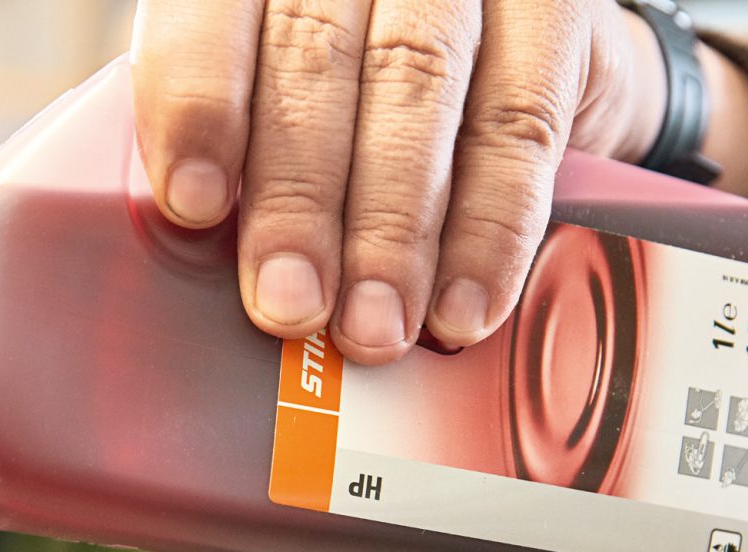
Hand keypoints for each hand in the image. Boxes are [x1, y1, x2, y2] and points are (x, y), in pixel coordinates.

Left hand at [130, 0, 666, 362]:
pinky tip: (463, 306)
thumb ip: (232, 156)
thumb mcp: (273, 108)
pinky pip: (522, 124)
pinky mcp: (554, 13)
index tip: (192, 204)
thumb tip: (194, 261)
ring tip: (373, 325)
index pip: (208, 14)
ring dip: (391, 228)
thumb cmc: (349, 99)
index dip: (197, 106)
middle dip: (297, 198)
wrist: (504, 57)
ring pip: (418, 85)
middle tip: (291, 305)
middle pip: (312, 55)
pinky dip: (491, 230)